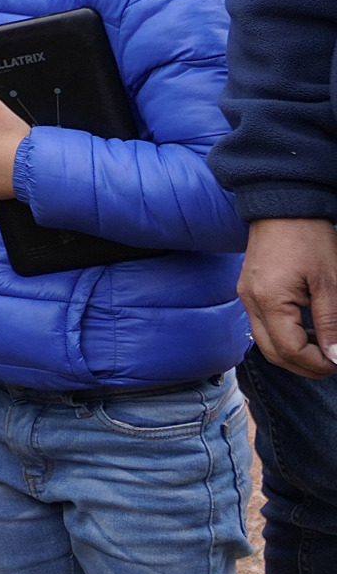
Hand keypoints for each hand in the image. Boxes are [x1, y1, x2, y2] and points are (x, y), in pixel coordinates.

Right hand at [242, 218, 336, 375]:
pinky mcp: (249, 291)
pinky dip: (285, 337)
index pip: (290, 350)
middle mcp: (250, 302)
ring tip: (323, 350)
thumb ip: (331, 322)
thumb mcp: (330, 282)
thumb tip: (335, 357)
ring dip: (294, 354)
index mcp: (269, 300)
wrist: (282, 207)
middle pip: (273, 353)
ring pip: (266, 342)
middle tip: (333, 364)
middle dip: (304, 366)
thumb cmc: (309, 239)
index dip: (317, 364)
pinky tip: (307, 331)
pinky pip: (263, 326)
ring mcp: (246, 296)